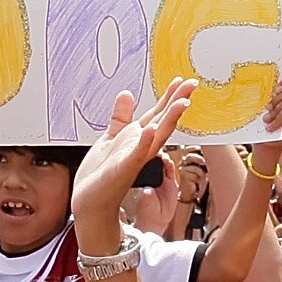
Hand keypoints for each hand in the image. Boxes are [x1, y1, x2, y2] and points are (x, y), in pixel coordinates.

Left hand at [73, 78, 191, 236]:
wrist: (90, 201)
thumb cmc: (100, 175)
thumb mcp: (110, 138)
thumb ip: (120, 117)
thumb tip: (126, 93)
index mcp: (138, 139)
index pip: (158, 114)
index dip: (169, 97)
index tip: (180, 80)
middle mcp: (141, 148)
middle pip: (164, 121)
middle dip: (177, 102)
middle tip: (192, 84)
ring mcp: (134, 158)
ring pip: (157, 136)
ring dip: (169, 119)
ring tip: (182, 102)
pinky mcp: (123, 169)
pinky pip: (136, 154)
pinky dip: (144, 142)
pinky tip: (149, 129)